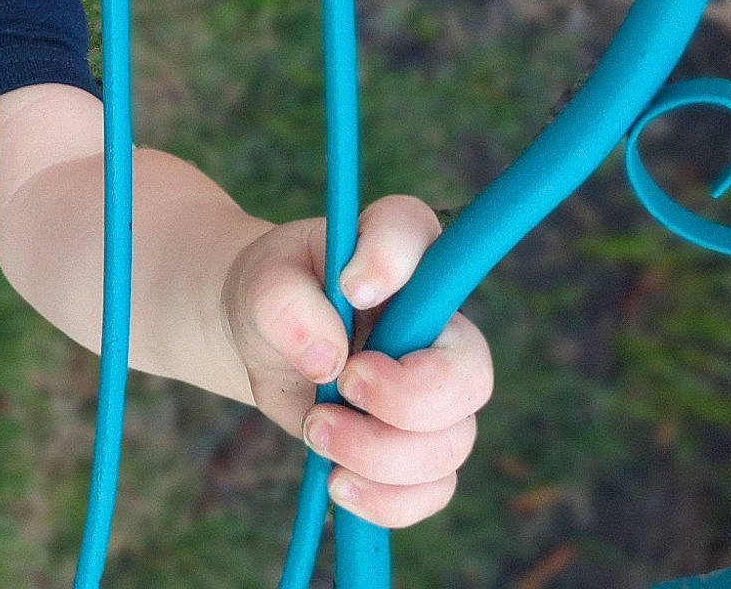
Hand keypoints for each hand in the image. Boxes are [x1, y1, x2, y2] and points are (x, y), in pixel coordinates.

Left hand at [222, 194, 491, 527]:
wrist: (263, 338)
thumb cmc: (273, 295)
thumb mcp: (261, 285)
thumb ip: (285, 304)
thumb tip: (326, 358)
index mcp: (398, 249)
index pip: (415, 231)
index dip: (392, 260)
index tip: (350, 288)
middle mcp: (437, 321)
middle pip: (469, 372)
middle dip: (404, 398)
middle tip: (342, 384)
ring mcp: (438, 389)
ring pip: (451, 443)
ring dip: (378, 454)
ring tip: (314, 428)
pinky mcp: (421, 444)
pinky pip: (434, 489)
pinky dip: (385, 498)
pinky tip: (338, 482)